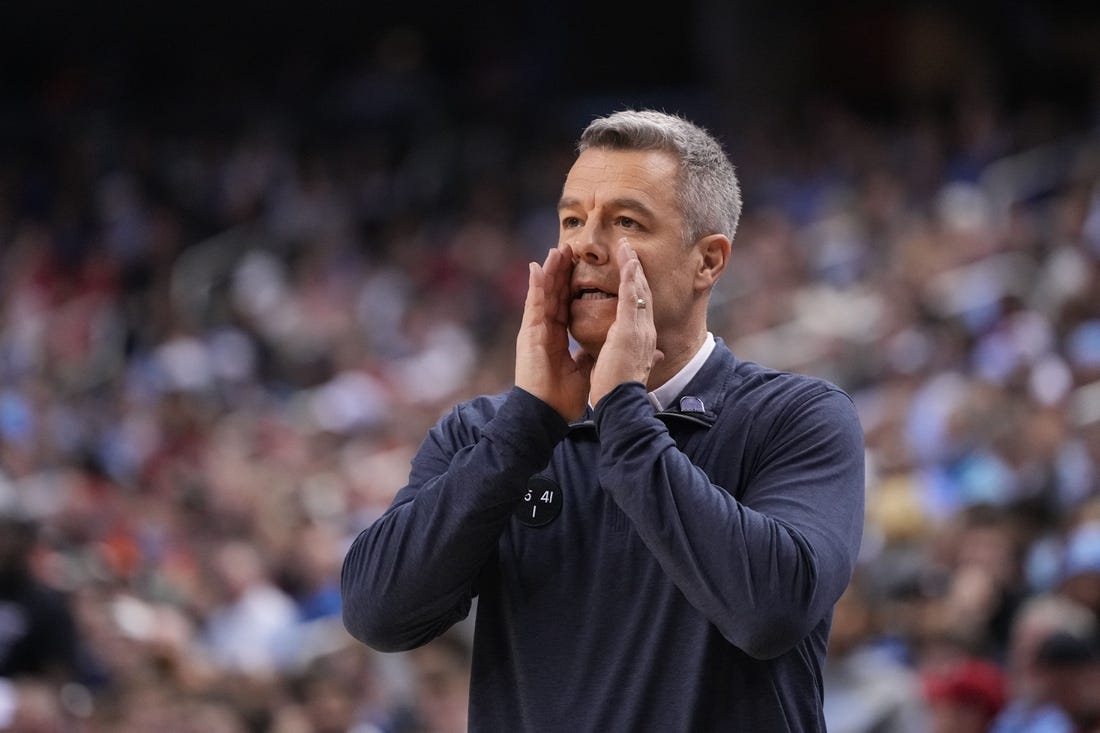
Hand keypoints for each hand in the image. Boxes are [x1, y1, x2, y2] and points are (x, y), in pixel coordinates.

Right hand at [515, 244, 593, 420]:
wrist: (547, 413)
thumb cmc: (562, 397)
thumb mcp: (584, 369)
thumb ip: (590, 353)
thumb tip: (605, 345)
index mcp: (556, 337)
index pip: (565, 304)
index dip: (571, 285)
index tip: (580, 266)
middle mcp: (544, 330)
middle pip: (554, 293)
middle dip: (561, 271)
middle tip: (569, 247)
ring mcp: (534, 331)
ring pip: (543, 294)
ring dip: (550, 270)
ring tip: (557, 249)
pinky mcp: (528, 334)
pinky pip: (533, 305)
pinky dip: (535, 286)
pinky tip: (537, 267)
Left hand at [589, 240, 662, 405]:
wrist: (621, 405)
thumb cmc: (620, 391)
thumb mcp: (632, 368)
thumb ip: (644, 357)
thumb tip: (658, 355)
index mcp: (643, 340)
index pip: (641, 307)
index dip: (637, 286)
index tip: (632, 269)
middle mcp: (646, 331)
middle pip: (643, 293)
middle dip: (637, 270)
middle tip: (629, 248)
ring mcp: (640, 329)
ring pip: (639, 290)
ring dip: (633, 266)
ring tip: (626, 246)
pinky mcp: (630, 330)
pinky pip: (632, 297)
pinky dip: (630, 277)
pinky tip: (628, 260)